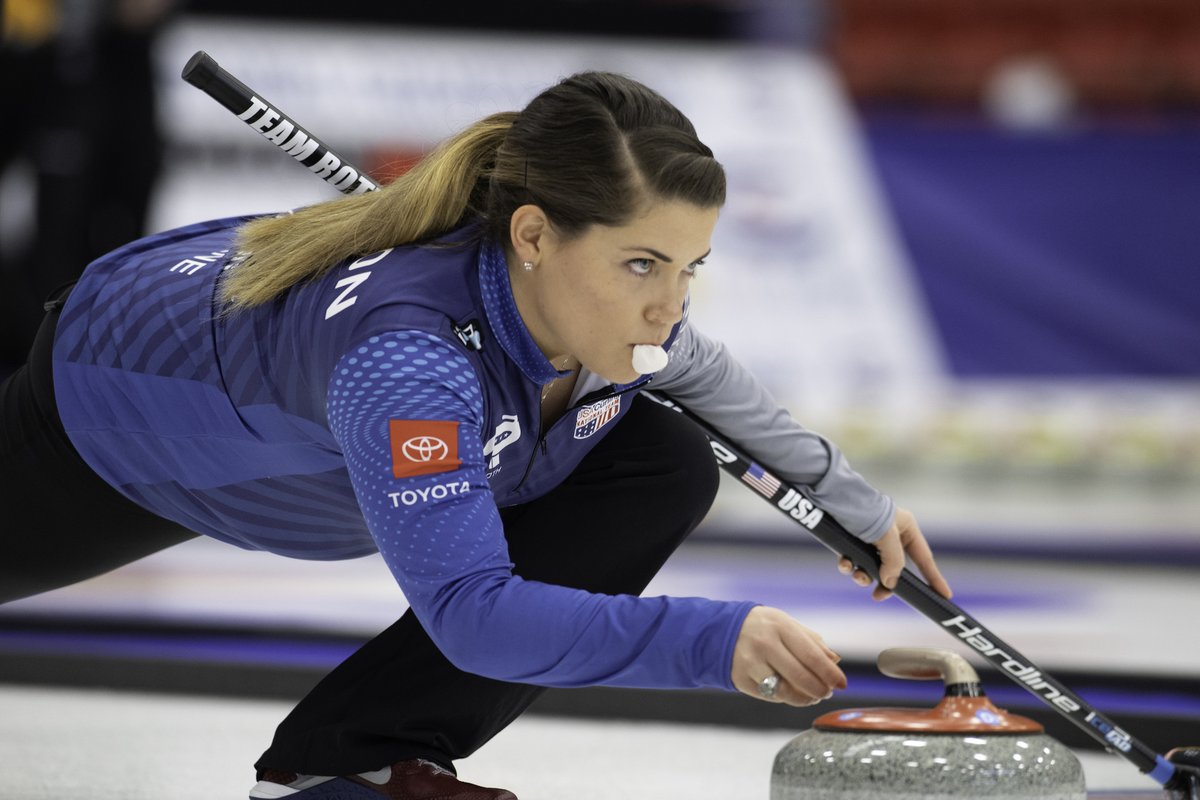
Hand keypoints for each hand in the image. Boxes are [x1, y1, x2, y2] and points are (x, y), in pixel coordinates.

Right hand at [731, 606, 846, 705]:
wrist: (721, 630)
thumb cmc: (762, 627)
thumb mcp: (786, 624)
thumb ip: (812, 641)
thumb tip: (835, 661)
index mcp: (780, 626)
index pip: (812, 656)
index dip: (831, 674)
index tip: (842, 684)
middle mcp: (764, 644)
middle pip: (802, 677)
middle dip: (821, 689)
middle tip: (828, 692)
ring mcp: (751, 664)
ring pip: (786, 692)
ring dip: (806, 698)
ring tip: (813, 696)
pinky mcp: (741, 680)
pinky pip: (771, 697)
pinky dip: (786, 698)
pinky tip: (792, 692)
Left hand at [838, 507, 951, 600]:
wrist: (832, 496)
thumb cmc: (865, 509)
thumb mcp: (886, 536)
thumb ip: (894, 562)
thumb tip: (890, 583)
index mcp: (906, 528)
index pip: (924, 559)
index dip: (934, 578)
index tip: (944, 596)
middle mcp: (889, 534)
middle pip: (894, 568)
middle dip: (885, 582)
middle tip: (879, 596)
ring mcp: (869, 538)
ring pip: (871, 567)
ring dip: (864, 575)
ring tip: (857, 575)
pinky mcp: (850, 541)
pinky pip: (853, 561)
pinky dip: (849, 566)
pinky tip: (845, 564)